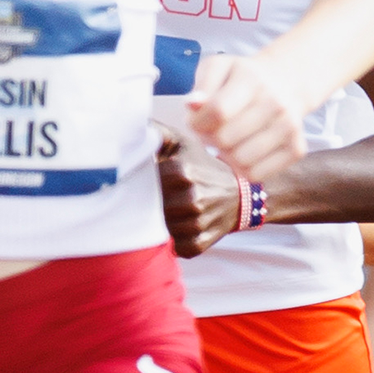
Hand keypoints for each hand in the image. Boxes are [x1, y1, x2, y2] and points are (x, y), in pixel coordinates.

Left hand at [153, 122, 241, 257]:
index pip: (145, 184)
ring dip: (160, 224)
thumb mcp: (185, 144)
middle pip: (149, 208)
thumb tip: (133, 124)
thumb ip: (158, 133)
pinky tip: (182, 227)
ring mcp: (197, 224)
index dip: (144, 182)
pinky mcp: (198, 244)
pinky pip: (172, 247)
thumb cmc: (204, 167)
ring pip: (159, 229)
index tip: (150, 181)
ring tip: (172, 212)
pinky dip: (173, 241)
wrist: (240, 195)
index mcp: (184, 172)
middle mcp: (192, 199)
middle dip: (149, 204)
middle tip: (160, 198)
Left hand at [186, 54, 308, 181]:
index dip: (197, 122)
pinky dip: (243, 168)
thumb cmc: (243, 79)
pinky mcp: (297, 149)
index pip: (217, 111)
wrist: (284, 84)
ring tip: (228, 141)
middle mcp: (276, 102)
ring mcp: (289, 127)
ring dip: (226, 155)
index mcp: (253, 78)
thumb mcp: (218, 68)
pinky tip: (243, 151)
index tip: (197, 121)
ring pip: (240, 160)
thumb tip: (192, 104)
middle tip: (213, 131)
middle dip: (210, 139)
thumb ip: (201, 85)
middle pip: (225, 139)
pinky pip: (257, 174)